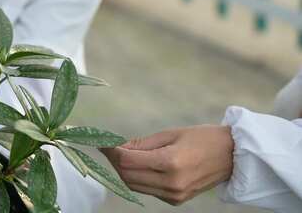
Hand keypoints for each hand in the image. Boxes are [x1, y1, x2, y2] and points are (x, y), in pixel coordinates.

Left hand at [101, 125, 233, 205]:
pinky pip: (146, 190)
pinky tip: (137, 165)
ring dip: (122, 171)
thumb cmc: (202, 138)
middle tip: (109, 147)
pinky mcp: (175, 201)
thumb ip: (142, 144)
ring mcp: (173, 195)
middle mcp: (170, 183)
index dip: (111, 151)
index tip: (102, 142)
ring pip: (133, 186)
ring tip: (120, 155)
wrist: (232, 156)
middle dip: (114, 161)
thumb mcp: (170, 134)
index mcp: (170, 162)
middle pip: (127, 176)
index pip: (127, 161)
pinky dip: (136, 178)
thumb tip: (117, 147)